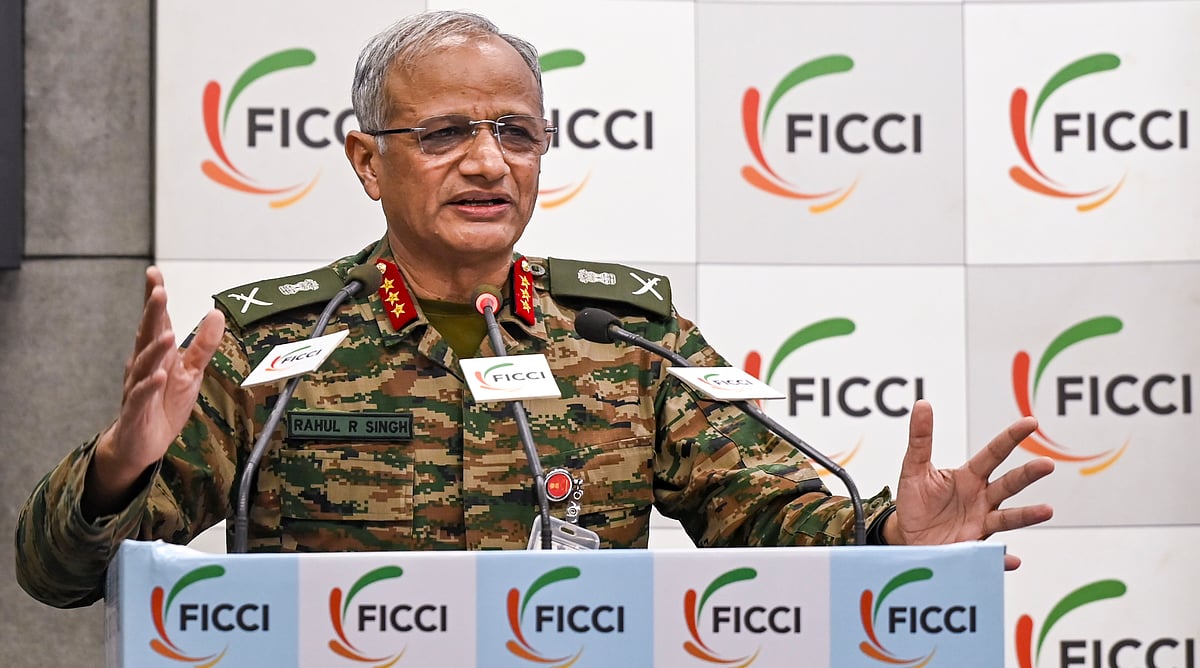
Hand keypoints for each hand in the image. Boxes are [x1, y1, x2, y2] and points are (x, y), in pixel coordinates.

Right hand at [84, 267, 224, 515]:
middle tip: (158, 292)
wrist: (143, 443)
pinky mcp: (136, 411)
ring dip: (155, 349)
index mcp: (157, 354)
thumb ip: (203, 344)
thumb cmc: (165, 404)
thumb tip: (216, 313)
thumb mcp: (191, 372)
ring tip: (166, 333)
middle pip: (147, 336)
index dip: (154, 298)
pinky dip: (149, 385)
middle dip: (152, 314)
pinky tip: (158, 375)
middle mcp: (144, 366)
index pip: (155, 321)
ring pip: (144, 364)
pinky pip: (141, 396)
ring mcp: (138, 388)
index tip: (154, 274)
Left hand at [883, 399, 1053, 569]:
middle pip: (1008, 484)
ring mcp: (981, 523)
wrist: (907, 535)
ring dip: (1027, 514)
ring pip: (1008, 518)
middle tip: (1046, 464)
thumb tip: (923, 404)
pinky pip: (990, 554)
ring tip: (1047, 510)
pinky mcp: (973, 547)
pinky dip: (1002, 558)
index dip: (1011, 438)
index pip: (994, 453)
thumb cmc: (915, 500)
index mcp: (969, 476)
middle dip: (1027, 474)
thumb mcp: (913, 468)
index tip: (1031, 422)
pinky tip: (1012, 559)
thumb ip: (920, 438)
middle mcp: (982, 498)